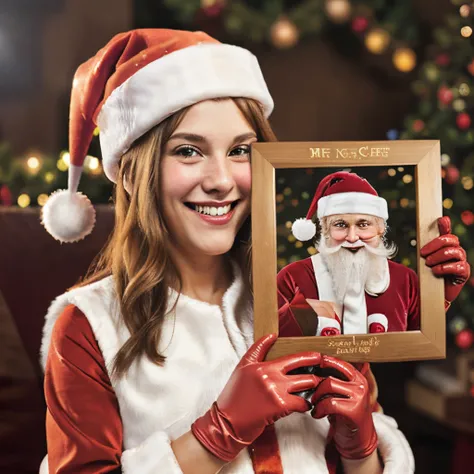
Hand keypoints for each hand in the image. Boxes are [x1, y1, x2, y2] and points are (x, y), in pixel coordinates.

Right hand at [191, 334, 321, 461]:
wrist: (228, 422)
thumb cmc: (235, 397)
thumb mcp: (242, 368)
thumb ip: (257, 350)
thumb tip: (271, 336)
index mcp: (262, 365)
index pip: (291, 356)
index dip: (308, 355)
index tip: (318, 355)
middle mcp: (270, 375)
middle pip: (303, 367)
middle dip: (316, 370)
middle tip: (323, 372)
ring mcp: (276, 390)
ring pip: (306, 383)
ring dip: (313, 387)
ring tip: (316, 389)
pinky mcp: (280, 406)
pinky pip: (302, 402)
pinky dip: (306, 405)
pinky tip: (305, 405)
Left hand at [310, 355, 376, 459]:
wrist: (359, 439)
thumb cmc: (346, 415)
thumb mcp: (343, 394)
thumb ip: (335, 381)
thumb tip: (314, 366)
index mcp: (358, 378)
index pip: (340, 363)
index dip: (326, 362)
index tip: (312, 363)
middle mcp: (360, 385)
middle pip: (331, 375)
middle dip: (316, 384)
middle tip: (310, 392)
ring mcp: (359, 397)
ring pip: (329, 385)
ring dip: (316, 396)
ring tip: (314, 404)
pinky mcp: (355, 411)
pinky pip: (330, 403)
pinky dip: (319, 409)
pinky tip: (316, 414)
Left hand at [420, 216, 469, 308]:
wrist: (435, 291)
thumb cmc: (431, 273)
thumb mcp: (426, 259)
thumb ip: (427, 247)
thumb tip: (421, 237)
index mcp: (447, 246)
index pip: (447, 232)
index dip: (445, 225)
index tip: (441, 220)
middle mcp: (456, 250)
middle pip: (450, 239)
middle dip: (434, 244)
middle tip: (423, 253)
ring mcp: (461, 261)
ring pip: (452, 251)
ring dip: (437, 257)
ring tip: (428, 264)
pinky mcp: (464, 272)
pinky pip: (457, 266)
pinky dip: (444, 268)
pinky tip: (436, 271)